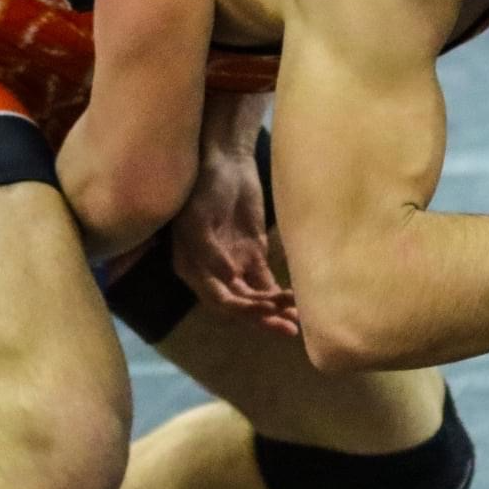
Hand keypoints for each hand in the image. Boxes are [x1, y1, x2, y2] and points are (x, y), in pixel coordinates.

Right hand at [170, 144, 299, 336]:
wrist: (227, 160)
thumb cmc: (205, 186)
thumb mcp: (199, 217)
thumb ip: (209, 250)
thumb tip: (229, 279)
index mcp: (192, 268)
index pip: (217, 299)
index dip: (242, 310)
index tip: (266, 310)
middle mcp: (211, 273)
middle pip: (238, 305)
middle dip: (262, 318)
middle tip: (289, 328)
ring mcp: (233, 265)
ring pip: (254, 299)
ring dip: (273, 312)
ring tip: (297, 322)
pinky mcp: (253, 256)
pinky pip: (266, 283)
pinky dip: (279, 296)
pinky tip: (297, 304)